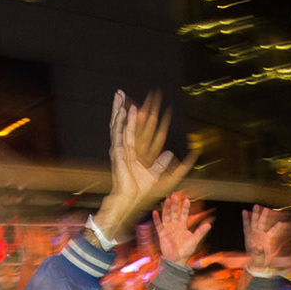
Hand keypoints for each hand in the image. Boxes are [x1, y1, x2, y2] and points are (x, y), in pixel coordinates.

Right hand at [97, 90, 193, 239]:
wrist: (131, 199)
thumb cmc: (141, 191)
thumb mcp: (159, 176)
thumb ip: (164, 164)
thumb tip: (172, 154)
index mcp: (136, 151)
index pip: (142, 129)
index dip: (147, 116)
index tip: (151, 103)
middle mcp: (127, 147)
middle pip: (128, 122)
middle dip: (127, 105)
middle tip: (123, 90)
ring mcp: (121, 148)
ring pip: (120, 124)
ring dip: (120, 109)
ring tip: (120, 94)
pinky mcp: (118, 152)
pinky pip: (119, 134)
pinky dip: (121, 122)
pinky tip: (123, 111)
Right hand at [153, 191, 211, 265]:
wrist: (178, 259)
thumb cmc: (186, 250)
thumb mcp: (195, 239)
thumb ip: (201, 231)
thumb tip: (209, 224)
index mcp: (182, 226)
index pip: (184, 214)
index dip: (185, 207)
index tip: (186, 199)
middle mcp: (174, 225)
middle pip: (174, 212)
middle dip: (175, 204)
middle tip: (175, 195)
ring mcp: (167, 228)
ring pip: (166, 216)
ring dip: (166, 208)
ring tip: (167, 200)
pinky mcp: (162, 234)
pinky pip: (158, 225)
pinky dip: (156, 219)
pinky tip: (155, 212)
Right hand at [243, 205, 290, 269]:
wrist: (255, 261)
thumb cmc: (261, 258)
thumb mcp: (263, 256)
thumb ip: (261, 252)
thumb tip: (259, 247)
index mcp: (266, 239)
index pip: (272, 231)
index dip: (276, 227)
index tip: (280, 223)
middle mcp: (260, 235)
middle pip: (262, 223)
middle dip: (264, 216)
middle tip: (266, 209)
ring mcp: (254, 234)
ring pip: (255, 222)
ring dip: (255, 215)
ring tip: (256, 206)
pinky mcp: (248, 235)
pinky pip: (246, 226)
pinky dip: (245, 219)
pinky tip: (244, 212)